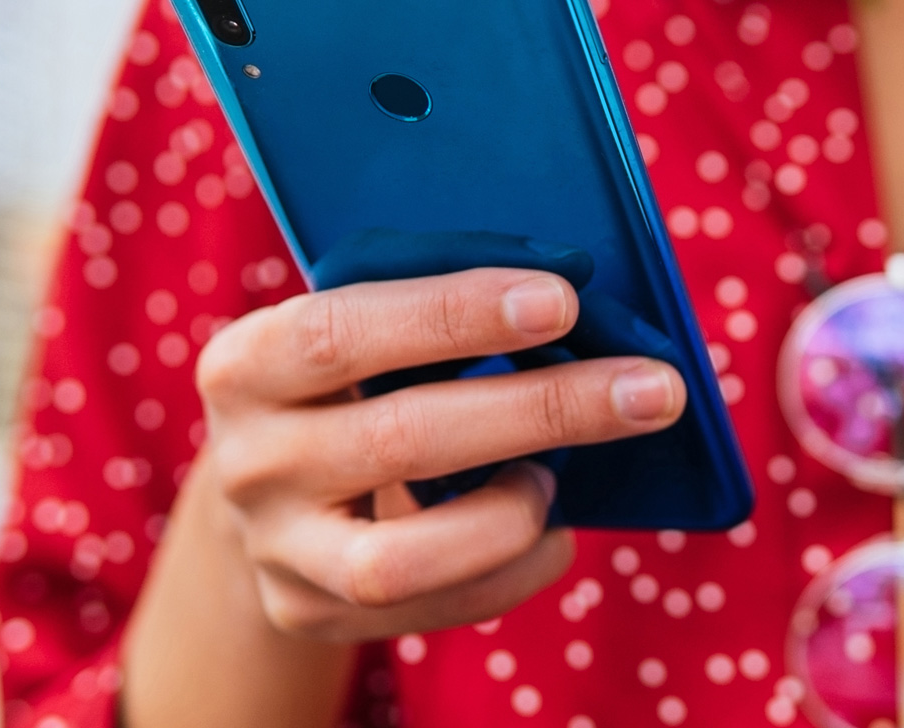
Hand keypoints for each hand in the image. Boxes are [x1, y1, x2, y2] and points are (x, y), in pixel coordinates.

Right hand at [194, 267, 684, 642]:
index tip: (562, 298)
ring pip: (405, 555)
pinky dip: (515, 566)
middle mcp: (249, 461)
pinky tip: (552, 530)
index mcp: (250, 361)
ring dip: (513, 510)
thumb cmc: (353, 381)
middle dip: (544, 408)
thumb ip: (441, 312)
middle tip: (654, 388)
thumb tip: (584, 292)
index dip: (454, 314)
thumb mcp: (365, 329)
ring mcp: (276, 549)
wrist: (273, 490)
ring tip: (558, 477)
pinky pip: (437, 606)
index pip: (344, 330)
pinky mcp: (312, 612)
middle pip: (403, 437)